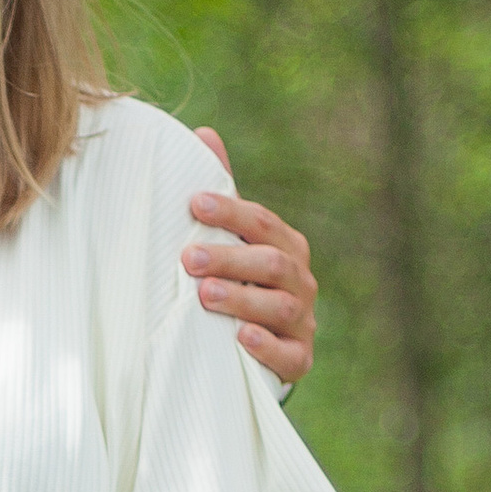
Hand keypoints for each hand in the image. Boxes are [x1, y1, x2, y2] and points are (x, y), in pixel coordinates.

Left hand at [182, 127, 315, 384]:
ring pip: (278, 306)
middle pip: (270, 263)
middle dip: (230, 259)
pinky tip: (240, 338)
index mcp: (285, 246)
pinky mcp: (299, 359)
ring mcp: (302, 320)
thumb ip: (222, 193)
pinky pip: (289, 354)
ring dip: (241, 298)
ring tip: (204, 295)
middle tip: (188, 258)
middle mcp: (300, 280)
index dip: (230, 212)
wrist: (258, 348)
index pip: (261, 223)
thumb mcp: (230, 239)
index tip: (195, 204)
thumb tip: (203, 132)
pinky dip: (266, 345)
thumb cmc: (239, 282)